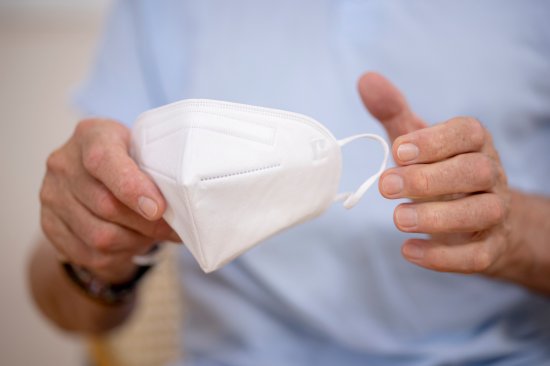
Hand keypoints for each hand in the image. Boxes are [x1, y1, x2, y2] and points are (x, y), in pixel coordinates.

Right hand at [40, 119, 178, 282]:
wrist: (93, 172)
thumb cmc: (128, 158)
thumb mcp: (143, 148)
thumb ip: (158, 167)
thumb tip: (187, 204)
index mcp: (90, 136)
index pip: (103, 161)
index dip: (132, 188)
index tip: (158, 208)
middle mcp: (63, 165)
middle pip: (106, 206)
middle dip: (147, 224)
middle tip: (174, 230)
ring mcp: (52, 196)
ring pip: (99, 236)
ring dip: (135, 241)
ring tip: (153, 235)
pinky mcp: (50, 225)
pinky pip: (89, 254)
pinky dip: (119, 255)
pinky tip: (133, 243)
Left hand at [359, 73, 513, 274]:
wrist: (481, 219)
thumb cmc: (441, 172)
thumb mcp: (418, 141)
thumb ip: (394, 112)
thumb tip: (366, 80)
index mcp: (473, 144)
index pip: (467, 133)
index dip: (435, 140)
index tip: (399, 150)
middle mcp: (490, 175)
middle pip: (475, 172)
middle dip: (429, 179)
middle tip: (387, 186)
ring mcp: (494, 212)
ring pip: (481, 212)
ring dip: (437, 217)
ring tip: (398, 219)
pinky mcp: (489, 247)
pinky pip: (476, 255)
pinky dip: (443, 256)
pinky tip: (408, 250)